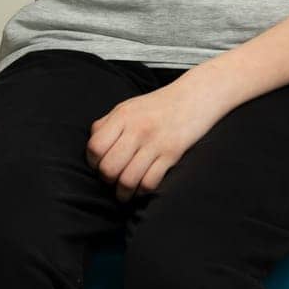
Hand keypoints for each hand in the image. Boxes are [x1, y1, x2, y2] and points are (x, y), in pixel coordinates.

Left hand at [86, 78, 228, 201]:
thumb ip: (108, 124)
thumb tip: (92, 147)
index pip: (95, 147)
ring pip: (128, 180)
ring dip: (123, 193)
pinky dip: (142, 191)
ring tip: (124, 193)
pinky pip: (150, 183)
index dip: (93, 162)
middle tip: (112, 180)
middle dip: (107, 180)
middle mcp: (137, 129)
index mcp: (123, 115)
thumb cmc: (159, 104)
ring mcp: (155, 142)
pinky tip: (142, 187)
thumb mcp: (129, 106)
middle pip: (109, 168)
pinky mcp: (172, 154)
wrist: (196, 96)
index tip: (99, 165)